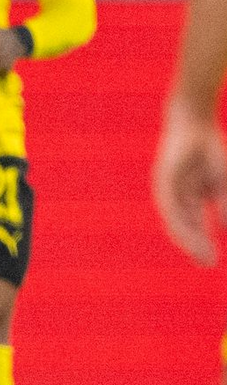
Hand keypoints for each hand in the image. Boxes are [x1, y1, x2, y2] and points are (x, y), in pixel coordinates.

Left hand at [153, 96, 226, 266]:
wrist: (193, 120)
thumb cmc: (210, 149)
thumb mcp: (221, 181)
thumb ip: (222, 203)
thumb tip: (224, 229)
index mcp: (189, 195)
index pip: (192, 224)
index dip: (200, 242)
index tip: (210, 261)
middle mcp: (176, 194)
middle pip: (184, 226)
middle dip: (196, 245)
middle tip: (207, 264)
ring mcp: (168, 188)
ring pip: (177, 219)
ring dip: (190, 239)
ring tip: (203, 255)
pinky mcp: (164, 180)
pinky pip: (174, 205)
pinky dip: (184, 221)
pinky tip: (194, 232)